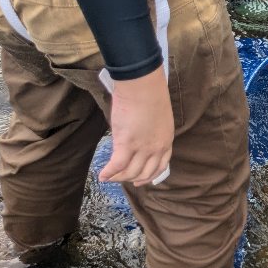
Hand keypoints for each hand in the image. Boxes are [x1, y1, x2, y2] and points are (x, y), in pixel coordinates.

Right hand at [100, 66, 174, 186]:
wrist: (143, 86)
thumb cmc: (150, 94)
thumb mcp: (158, 118)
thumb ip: (151, 131)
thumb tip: (136, 137)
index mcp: (166, 140)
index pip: (160, 166)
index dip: (149, 176)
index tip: (139, 180)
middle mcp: (156, 148)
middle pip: (144, 173)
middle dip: (131, 179)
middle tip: (120, 179)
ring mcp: (142, 148)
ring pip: (130, 172)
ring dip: (118, 177)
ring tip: (108, 177)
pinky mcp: (127, 144)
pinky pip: (117, 165)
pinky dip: (108, 173)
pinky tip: (101, 175)